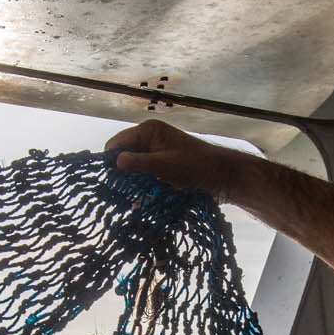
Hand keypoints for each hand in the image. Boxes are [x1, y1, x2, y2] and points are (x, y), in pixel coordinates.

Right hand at [105, 119, 250, 201]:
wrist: (225, 177)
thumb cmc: (196, 167)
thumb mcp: (163, 165)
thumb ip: (137, 163)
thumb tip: (115, 162)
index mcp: (148, 131)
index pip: (117, 143)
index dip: (110, 160)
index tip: (109, 181)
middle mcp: (151, 139)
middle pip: (125, 156)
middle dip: (122, 174)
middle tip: (119, 194)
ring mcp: (158, 153)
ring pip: (135, 169)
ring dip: (133, 184)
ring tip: (131, 201)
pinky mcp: (165, 167)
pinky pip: (147, 176)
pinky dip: (144, 188)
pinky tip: (141, 203)